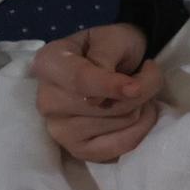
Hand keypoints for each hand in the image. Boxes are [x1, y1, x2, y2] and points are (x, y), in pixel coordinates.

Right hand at [30, 23, 164, 162]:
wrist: (116, 62)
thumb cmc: (111, 46)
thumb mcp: (112, 38)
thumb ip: (106, 57)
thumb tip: (104, 98)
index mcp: (48, 65)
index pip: (79, 81)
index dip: (110, 86)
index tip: (136, 87)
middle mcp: (46, 102)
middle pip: (104, 106)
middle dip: (138, 90)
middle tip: (143, 76)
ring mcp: (59, 131)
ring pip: (120, 123)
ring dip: (142, 106)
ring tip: (137, 92)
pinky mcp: (79, 151)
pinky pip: (119, 147)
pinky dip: (141, 129)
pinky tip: (142, 113)